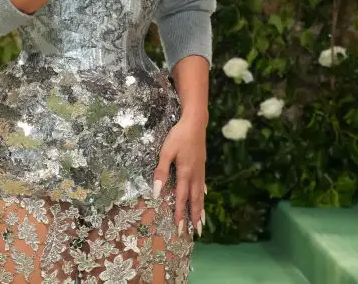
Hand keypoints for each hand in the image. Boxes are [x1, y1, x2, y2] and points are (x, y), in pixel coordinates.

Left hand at [153, 115, 206, 237]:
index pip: (181, 197)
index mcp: (185, 173)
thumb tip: (156, 191)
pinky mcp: (202, 166)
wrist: (195, 123)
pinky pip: (202, 185)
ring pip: (200, 194)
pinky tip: (202, 198)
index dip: (180, 213)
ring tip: (201, 223)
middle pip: (194, 200)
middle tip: (194, 233)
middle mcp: (194, 175)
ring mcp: (200, 171)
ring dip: (200, 210)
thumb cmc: (178, 136)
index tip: (180, 227)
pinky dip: (202, 195)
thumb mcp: (165, 152)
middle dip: (193, 217)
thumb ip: (160, 171)